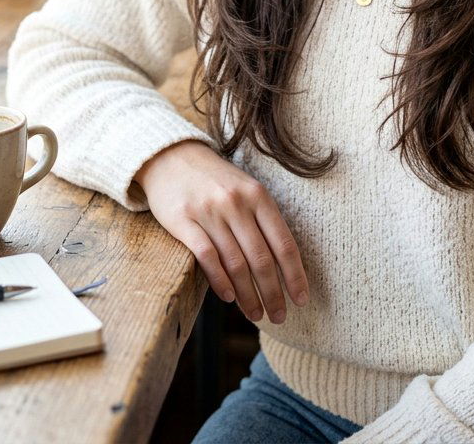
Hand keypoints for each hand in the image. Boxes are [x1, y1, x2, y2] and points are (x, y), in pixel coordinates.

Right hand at [134, 140, 309, 324]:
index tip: (301, 300)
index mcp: (258, 195)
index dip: (295, 275)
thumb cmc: (215, 181)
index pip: (283, 243)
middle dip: (273, 293)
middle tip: (279, 317)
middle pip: (262, 258)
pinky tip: (229, 297)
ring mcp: (209, 211)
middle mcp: (236, 203)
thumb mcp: (246, 190)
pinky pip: (207, 256)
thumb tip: (284, 266)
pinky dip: (220, 281)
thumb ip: (263, 221)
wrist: (172, 157)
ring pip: (236, 263)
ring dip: (249, 295)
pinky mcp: (183, 220)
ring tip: (256, 314)